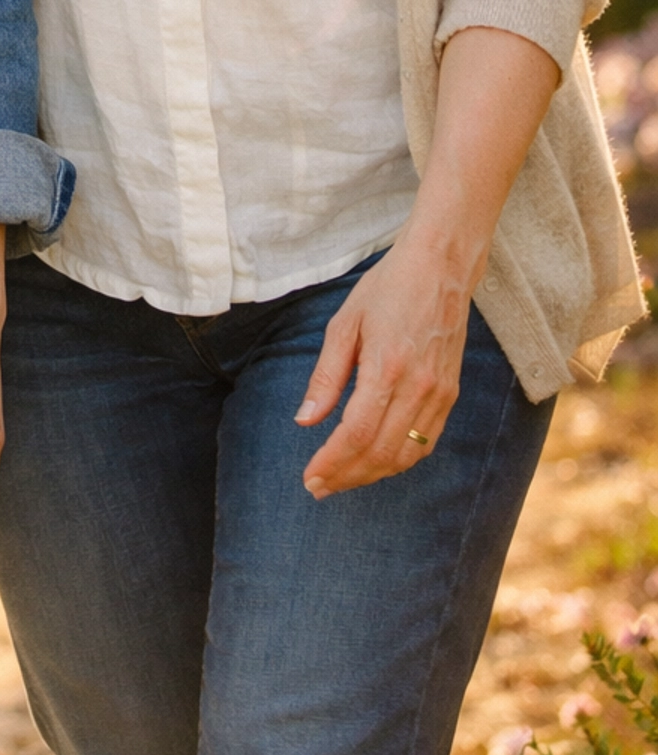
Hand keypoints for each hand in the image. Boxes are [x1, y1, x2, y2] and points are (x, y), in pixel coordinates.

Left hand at [295, 237, 468, 497]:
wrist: (440, 267)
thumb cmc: (386, 288)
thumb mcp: (345, 324)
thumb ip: (326, 377)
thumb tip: (304, 421)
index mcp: (388, 366)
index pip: (357, 433)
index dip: (332, 462)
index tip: (310, 478)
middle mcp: (419, 387)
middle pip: (382, 453)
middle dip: (347, 476)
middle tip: (318, 487)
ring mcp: (440, 393)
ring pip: (407, 455)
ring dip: (372, 474)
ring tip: (342, 479)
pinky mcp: (451, 394)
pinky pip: (427, 441)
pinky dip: (401, 460)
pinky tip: (377, 462)